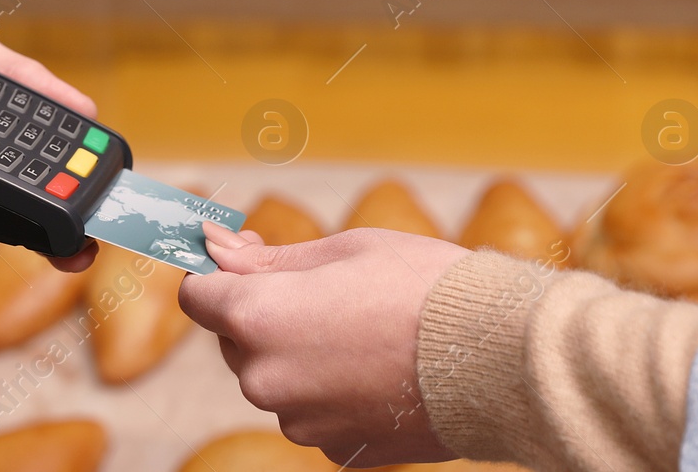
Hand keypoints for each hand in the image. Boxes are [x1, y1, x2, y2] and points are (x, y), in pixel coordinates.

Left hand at [179, 224, 469, 466]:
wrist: (501, 357)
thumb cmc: (423, 287)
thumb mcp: (341, 249)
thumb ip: (268, 258)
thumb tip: (215, 249)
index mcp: (257, 318)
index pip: (196, 295)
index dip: (218, 273)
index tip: (246, 256)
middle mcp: (265, 379)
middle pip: (234, 339)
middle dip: (263, 311)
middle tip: (325, 287)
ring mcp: (300, 422)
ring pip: (276, 378)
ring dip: (300, 352)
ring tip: (364, 328)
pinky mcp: (336, 450)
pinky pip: (314, 410)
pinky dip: (332, 390)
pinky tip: (378, 368)